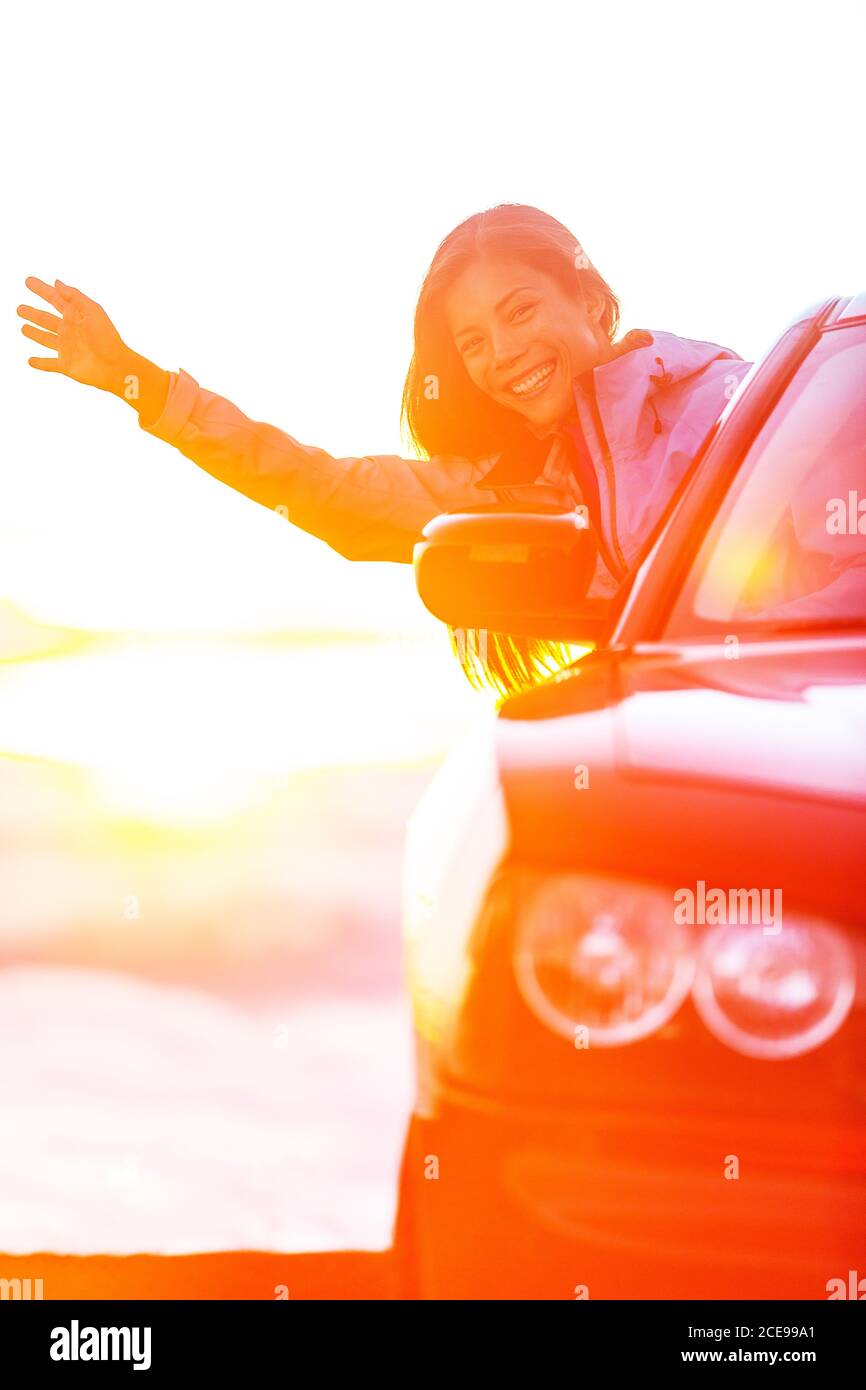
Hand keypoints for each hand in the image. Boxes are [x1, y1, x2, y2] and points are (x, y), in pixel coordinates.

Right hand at [18, 277, 133, 394]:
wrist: (114, 366)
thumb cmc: (106, 337)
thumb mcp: (92, 310)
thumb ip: (74, 296)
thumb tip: (57, 282)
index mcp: (75, 315)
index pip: (54, 299)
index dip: (41, 289)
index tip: (28, 281)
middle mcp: (69, 331)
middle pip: (45, 319)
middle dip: (33, 313)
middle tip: (19, 309)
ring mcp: (66, 348)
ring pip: (45, 339)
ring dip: (34, 334)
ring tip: (23, 328)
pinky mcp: (65, 365)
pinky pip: (49, 364)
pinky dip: (39, 363)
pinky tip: (30, 361)